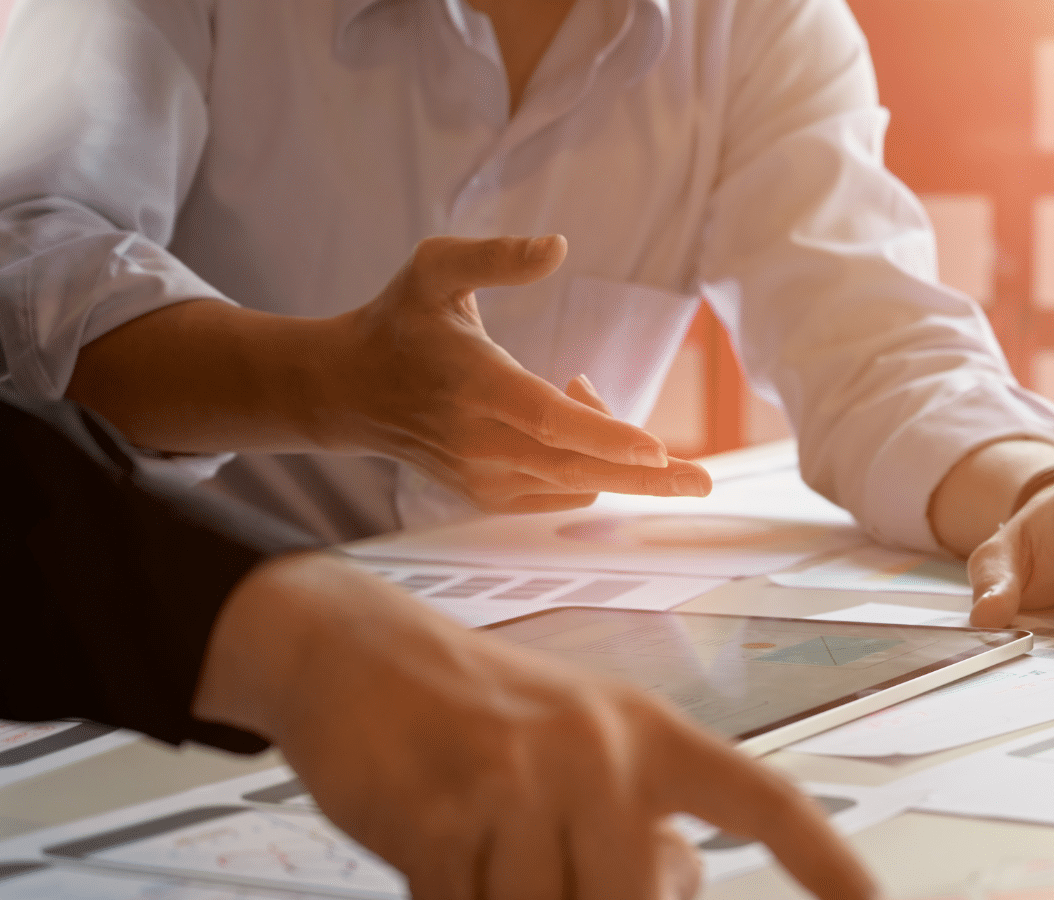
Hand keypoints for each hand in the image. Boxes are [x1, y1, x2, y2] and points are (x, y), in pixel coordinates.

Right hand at [194, 553, 895, 899]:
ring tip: (477, 842)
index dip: (830, 874)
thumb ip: (644, 811)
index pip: (766, 805)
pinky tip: (432, 847)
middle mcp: (601, 748)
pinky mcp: (445, 809)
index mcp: (651, 731)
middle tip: (531, 863)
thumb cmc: (480, 708)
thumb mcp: (585, 737)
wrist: (357, 648)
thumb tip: (677, 892)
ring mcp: (522, 776)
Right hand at [321, 234, 711, 512]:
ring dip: (611, 448)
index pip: (548, 421)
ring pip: (575, 482)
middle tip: (704, 480)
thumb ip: (496, 256)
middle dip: (645, 475)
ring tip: (585, 385)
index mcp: (474, 385)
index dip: (604, 435)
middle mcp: (480, 442)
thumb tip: (559, 247)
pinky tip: (573, 411)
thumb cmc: (401, 320)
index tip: (656, 450)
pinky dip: (587, 464)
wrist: (349, 390)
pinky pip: (561, 492)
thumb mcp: (436, 267)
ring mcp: (483, 478)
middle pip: (576, 467)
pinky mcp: (489, 497)